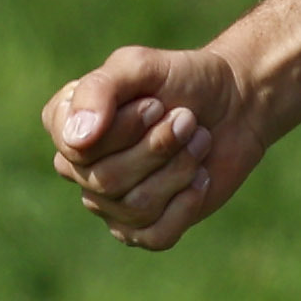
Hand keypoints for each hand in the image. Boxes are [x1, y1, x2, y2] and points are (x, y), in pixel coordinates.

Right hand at [45, 45, 267, 249]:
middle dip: (159, 147)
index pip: (76, 148)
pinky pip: (157, 235)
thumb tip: (77, 140)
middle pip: (107, 180)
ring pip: (136, 207)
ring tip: (199, 140)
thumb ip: (99, 88)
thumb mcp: (140, 65)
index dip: (124, 129)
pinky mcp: (146, 228)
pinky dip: (187, 204)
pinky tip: (201, 177)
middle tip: (187, 119)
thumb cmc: (182, 79)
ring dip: (180, 168)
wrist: (234, 103)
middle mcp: (80, 169)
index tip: (156, 103)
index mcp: (67, 125)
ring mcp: (111, 203)